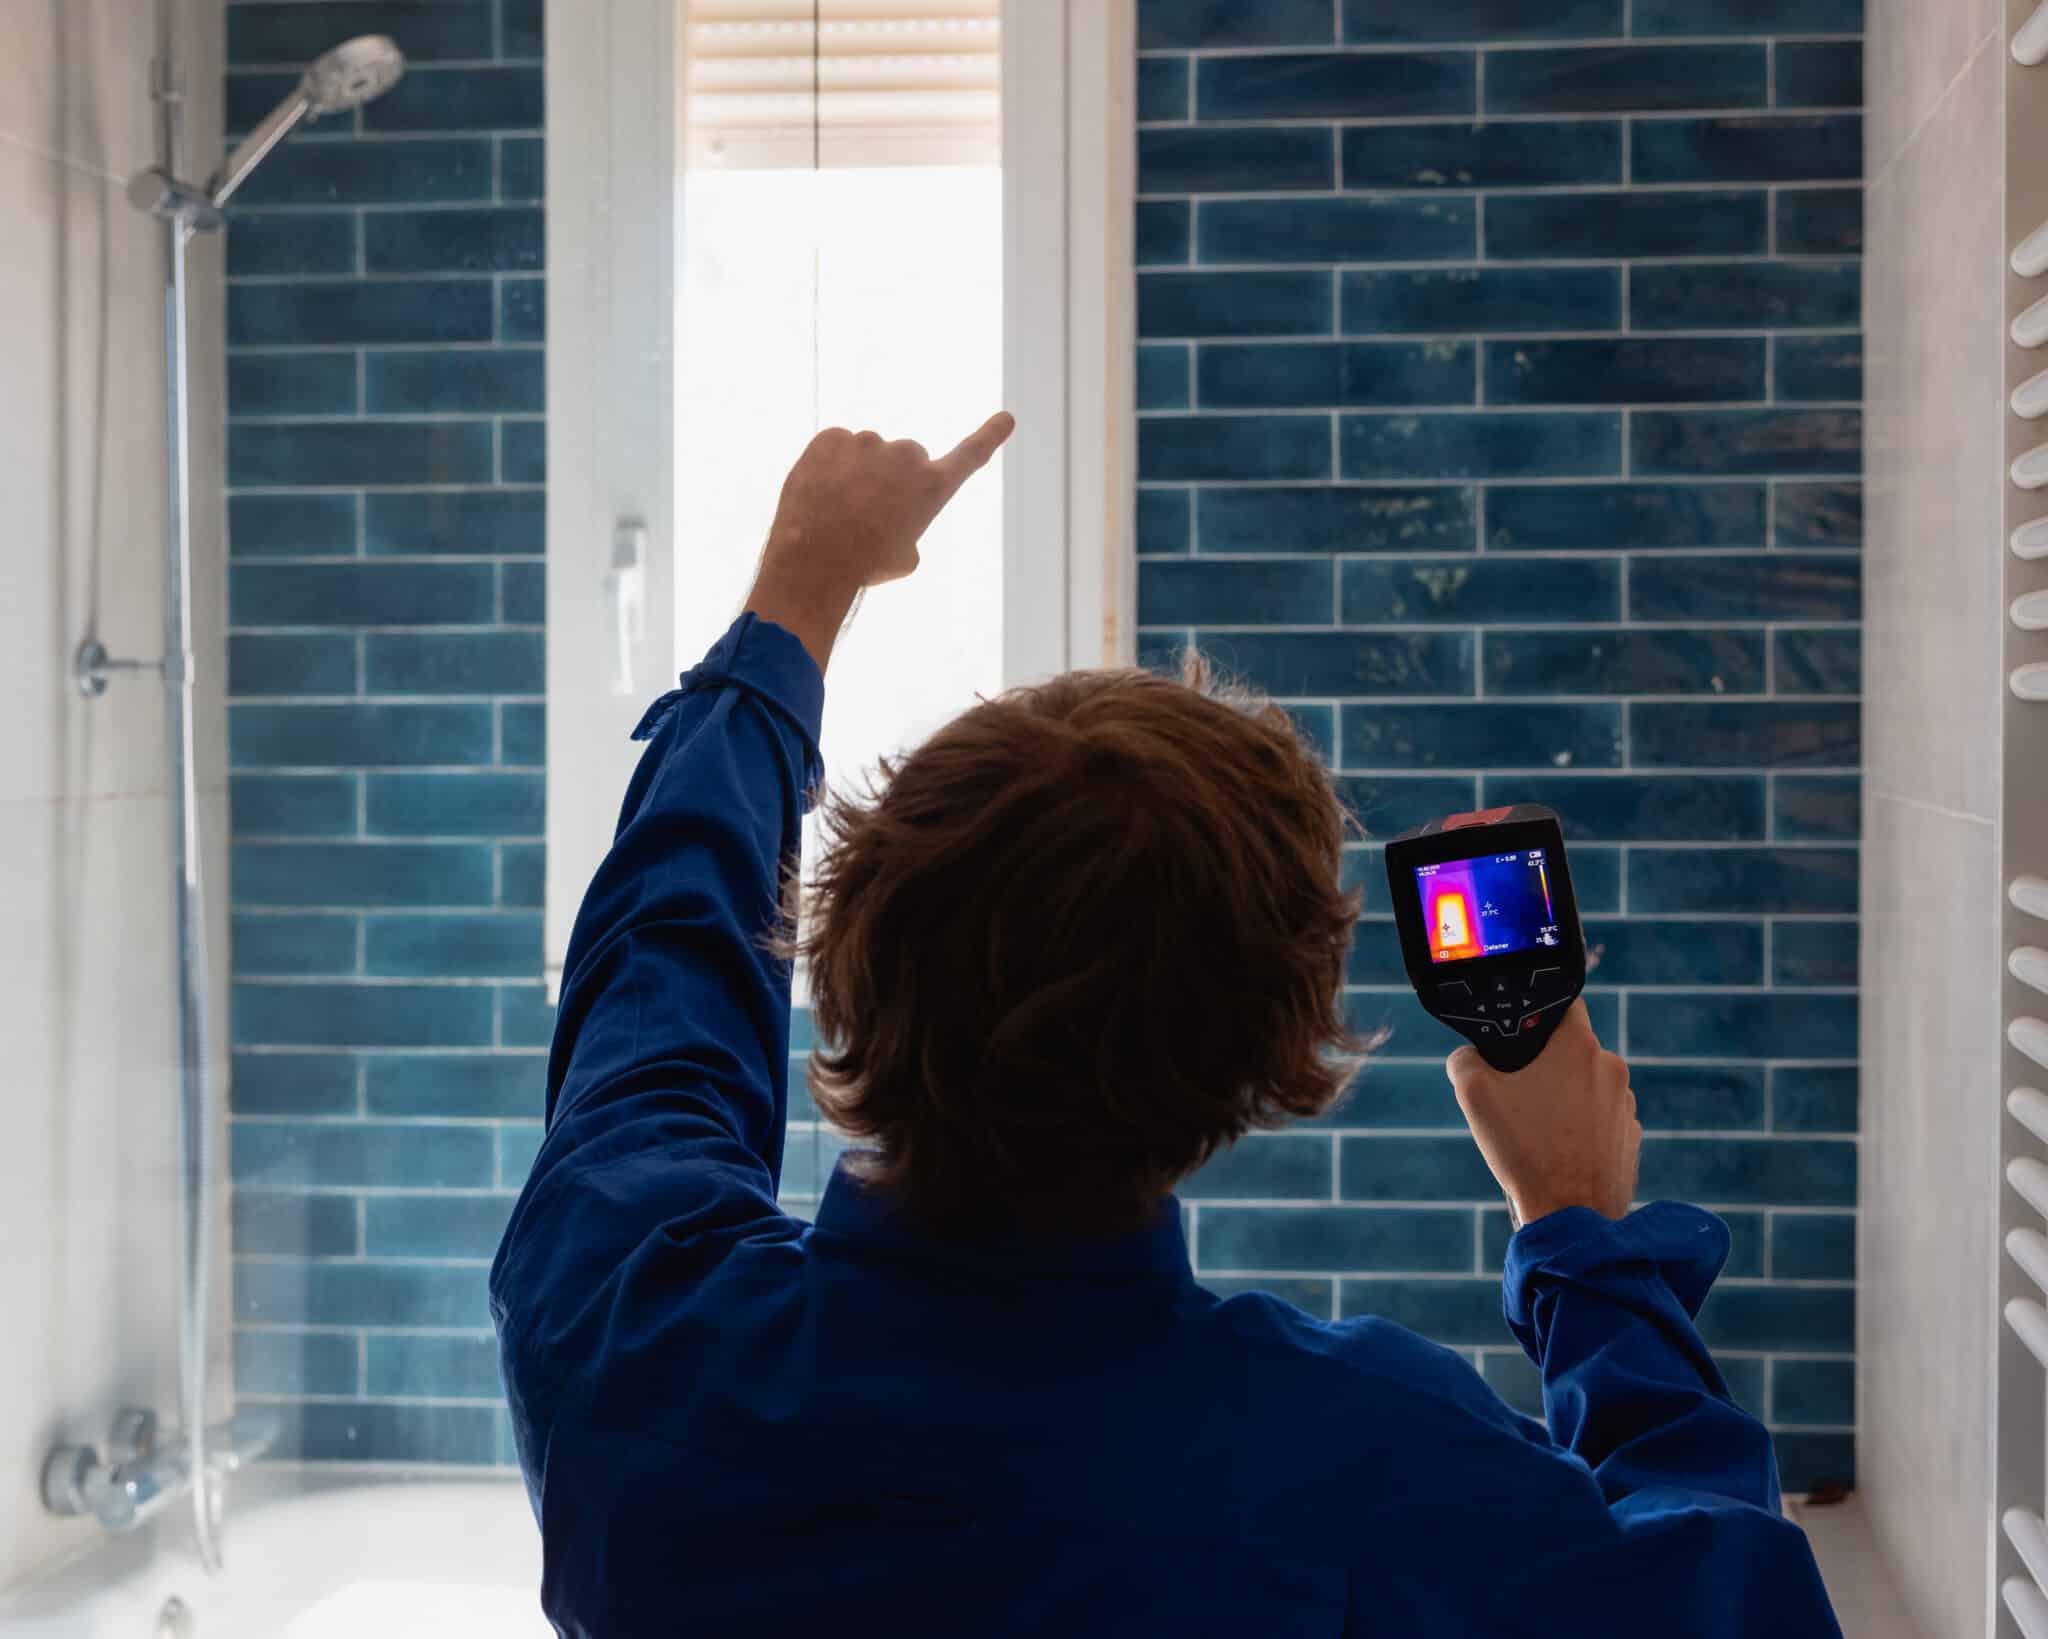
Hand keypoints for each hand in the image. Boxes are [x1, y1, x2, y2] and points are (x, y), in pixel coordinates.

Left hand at [746, 412, 1015, 671]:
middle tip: (866, 514)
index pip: (970, 456)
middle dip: (890, 479)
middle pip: (903, 460)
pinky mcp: (832, 437)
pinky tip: (819, 495)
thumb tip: (888, 515)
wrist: (815, 557)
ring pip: (866, 455)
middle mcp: (906, 456)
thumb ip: (906, 528)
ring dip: (855, 475)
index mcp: (933, 487)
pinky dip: (828, 467)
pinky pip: (835, 448)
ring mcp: (867, 442)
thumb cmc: (864, 565)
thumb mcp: (903, 558)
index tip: (1006, 418)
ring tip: (837, 510)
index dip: (989, 436)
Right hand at [1447, 1000, 1639, 1227]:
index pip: (1563, 1004)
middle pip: (1571, 1051)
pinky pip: (1601, 1119)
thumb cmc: (1524, 1150)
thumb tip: (1469, 1055)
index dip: (1538, 1014)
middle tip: (1517, 1094)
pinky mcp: (1631, 1137)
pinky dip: (1581, 1128)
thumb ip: (1465, 1059)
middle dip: (1545, 1067)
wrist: (1569, 1216)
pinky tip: (1558, 1152)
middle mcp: (1611, 1068)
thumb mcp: (1473, 1094)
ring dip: (1564, 1099)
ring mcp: (1626, 1105)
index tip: (1520, 1036)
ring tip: (1537, 1131)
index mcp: (1578, 1046)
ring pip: (1586, 1086)